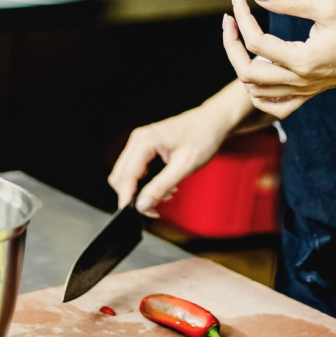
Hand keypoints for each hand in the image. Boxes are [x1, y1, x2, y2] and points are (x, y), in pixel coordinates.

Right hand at [109, 107, 228, 216]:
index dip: (128, 198)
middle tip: (155, 209)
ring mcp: (141, 142)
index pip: (125, 177)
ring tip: (167, 194)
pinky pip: (137, 169)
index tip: (137, 215)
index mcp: (145, 141)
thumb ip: (160, 186)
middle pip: (120, 177)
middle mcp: (138, 140)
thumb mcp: (184, 166)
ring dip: (142, 190)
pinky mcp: (147, 147)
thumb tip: (142, 205)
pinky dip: (147, 182)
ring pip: (128, 175)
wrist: (214, 121)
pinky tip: (166, 186)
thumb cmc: (203, 137)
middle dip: (135, 196)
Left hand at [222, 0, 335, 118]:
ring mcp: (305, 90)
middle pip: (247, 72)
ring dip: (241, 65)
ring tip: (240, 39)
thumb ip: (290, 2)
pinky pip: (276, 106)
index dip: (242, 17)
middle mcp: (301, 80)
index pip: (257, 41)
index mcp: (303, 59)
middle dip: (231, 44)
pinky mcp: (310, 93)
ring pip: (256, 91)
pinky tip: (257, 72)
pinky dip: (258, 93)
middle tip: (230, 19)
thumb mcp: (328, 7)